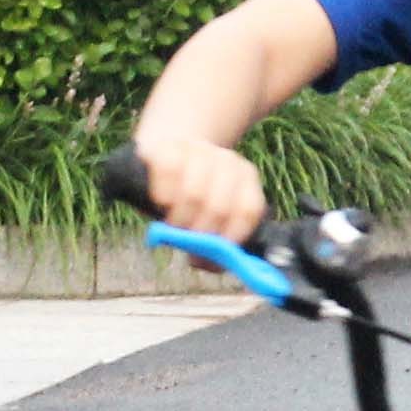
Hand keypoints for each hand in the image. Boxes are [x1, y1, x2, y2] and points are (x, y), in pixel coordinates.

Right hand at [132, 132, 267, 245]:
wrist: (168, 157)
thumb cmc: (191, 200)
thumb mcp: (211, 218)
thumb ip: (218, 242)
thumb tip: (214, 263)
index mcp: (246, 178)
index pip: (249, 210)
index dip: (231, 237)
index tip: (213, 253)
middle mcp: (227, 161)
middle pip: (219, 207)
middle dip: (200, 234)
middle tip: (187, 243)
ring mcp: (200, 150)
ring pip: (193, 194)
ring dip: (179, 220)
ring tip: (173, 226)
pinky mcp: (170, 146)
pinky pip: (168, 174)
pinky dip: (163, 196)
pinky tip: (162, 203)